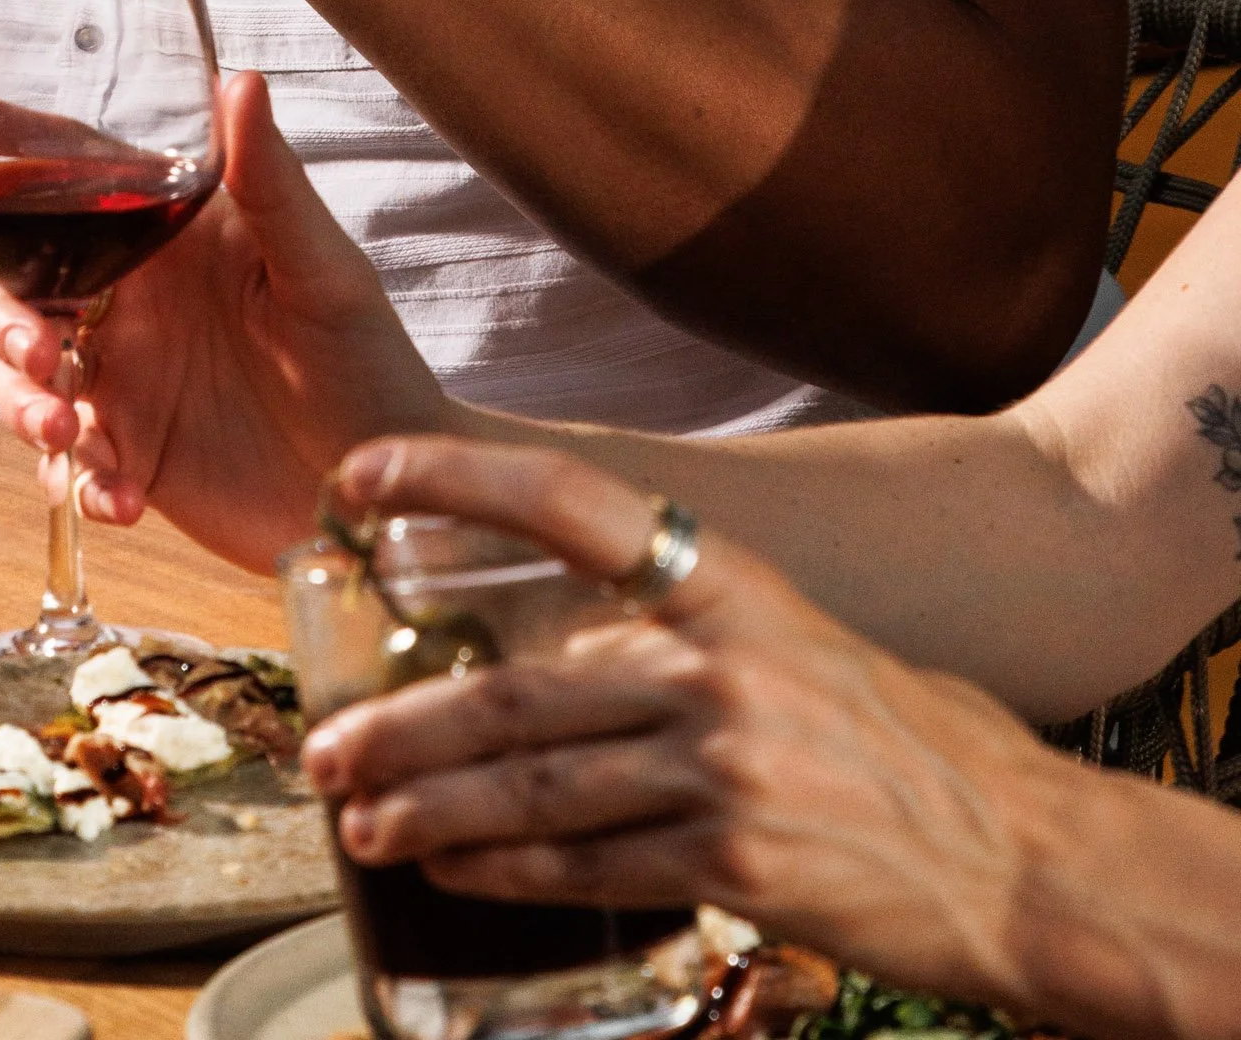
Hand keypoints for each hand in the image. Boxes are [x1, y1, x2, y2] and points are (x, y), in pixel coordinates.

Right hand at [0, 69, 449, 569]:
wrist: (389, 494)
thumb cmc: (371, 362)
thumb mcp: (322, 271)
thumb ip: (271, 184)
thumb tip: (241, 79)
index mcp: (171, 234)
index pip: (72, 168)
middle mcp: (135, 296)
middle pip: (19, 284)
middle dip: (3, 320)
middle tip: (42, 358)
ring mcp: (127, 378)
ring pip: (22, 375)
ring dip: (24, 404)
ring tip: (72, 436)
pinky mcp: (132, 455)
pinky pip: (67, 462)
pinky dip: (76, 481)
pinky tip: (119, 499)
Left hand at [303, 434, 1067, 1017]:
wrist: (1019, 852)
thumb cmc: (903, 738)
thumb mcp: (800, 640)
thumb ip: (687, 634)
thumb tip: (565, 651)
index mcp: (729, 584)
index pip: (571, 502)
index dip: (458, 478)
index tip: (361, 473)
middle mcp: (718, 665)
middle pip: (519, 692)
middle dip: (404, 723)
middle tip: (324, 745)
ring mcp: (725, 768)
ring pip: (536, 791)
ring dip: (429, 809)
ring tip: (359, 820)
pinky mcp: (735, 864)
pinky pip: (588, 866)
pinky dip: (505, 870)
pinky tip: (452, 871)